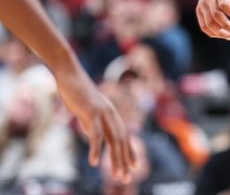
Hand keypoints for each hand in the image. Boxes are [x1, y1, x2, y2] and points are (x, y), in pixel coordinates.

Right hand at [54, 62, 136, 182]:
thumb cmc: (78, 93)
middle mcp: (112, 115)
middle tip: (127, 178)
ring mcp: (103, 113)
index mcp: (112, 115)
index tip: (134, 167)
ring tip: (117, 176)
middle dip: (124, 161)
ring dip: (115, 159)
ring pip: (113, 140)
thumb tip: (94, 136)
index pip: (124, 136)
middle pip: (122, 141)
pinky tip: (94, 163)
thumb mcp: (87, 113)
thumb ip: (92, 124)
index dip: (130, 152)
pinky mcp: (92, 112)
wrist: (71, 75)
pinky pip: (95, 134)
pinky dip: (96, 149)